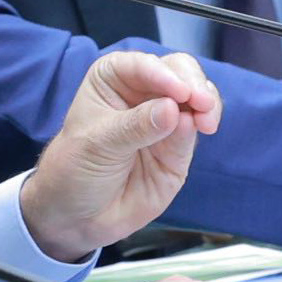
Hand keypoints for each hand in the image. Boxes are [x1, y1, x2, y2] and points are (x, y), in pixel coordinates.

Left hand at [19, 50, 220, 259]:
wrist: (79, 216)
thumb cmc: (75, 169)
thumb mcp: (98, 144)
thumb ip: (136, 127)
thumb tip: (174, 110)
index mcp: (113, 79)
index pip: (142, 65)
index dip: (163, 73)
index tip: (178, 92)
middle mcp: (142, 92)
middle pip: (178, 72)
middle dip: (193, 83)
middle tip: (202, 104)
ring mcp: (164, 118)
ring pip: (196, 96)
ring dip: (206, 103)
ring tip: (206, 119)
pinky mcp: (179, 146)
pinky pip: (197, 127)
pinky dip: (204, 123)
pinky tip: (201, 128)